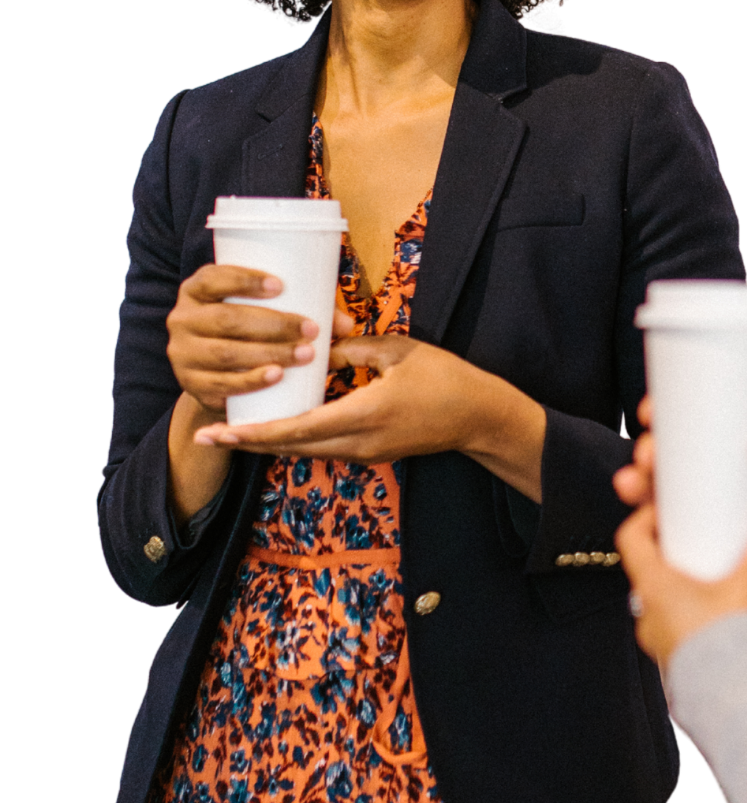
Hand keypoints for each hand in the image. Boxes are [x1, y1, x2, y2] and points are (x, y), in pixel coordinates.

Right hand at [167, 264, 354, 413]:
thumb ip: (302, 310)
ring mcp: (184, 354)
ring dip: (269, 353)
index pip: (214, 278)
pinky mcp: (193, 386)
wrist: (216, 373)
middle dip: (272, 324)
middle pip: (226, 320)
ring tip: (305, 355)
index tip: (281, 286)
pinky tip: (276, 376)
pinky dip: (251, 381)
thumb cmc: (247, 331)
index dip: (244, 280)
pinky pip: (221, 385)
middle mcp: (182, 319)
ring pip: (226, 353)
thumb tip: (346, 324)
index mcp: (197, 291)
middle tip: (310, 330)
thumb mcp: (264, 312)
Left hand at [192, 333, 519, 469]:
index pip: (297, 428)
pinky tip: (277, 425)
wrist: (480, 418)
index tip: (220, 429)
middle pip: (292, 448)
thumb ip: (351, 350)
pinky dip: (295, 437)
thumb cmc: (446, 380)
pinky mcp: (371, 452)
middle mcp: (359, 443)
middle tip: (209, 433)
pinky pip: (323, 447)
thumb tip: (312, 349)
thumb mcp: (398, 351)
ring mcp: (365, 452)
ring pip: (305, 450)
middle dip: (249, 441)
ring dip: (270, 441)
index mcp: (363, 416)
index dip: (254, 431)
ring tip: (234, 429)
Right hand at [612, 398, 746, 512]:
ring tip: (634, 488)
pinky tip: (644, 520)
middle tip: (646, 460)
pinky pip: (683, 513)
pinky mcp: (724, 518)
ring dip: (644, 483)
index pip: (697, 404)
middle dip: (648, 450)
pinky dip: (659, 517)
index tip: (648, 413)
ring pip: (673, 480)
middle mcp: (730, 451)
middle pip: (676, 444)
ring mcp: (725, 486)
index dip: (665, 406)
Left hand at [615, 474, 746, 668]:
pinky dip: (705, 618)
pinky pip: (687, 632)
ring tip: (728, 578)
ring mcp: (664, 645)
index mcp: (654, 589)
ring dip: (694, 588)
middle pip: (653, 571)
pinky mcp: (683, 666)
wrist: (736, 709)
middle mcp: (650, 617)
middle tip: (705, 539)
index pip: (631, 538)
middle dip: (680, 553)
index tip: (670, 507)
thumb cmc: (732, 650)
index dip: (646, 516)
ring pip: (671, 604)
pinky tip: (735, 616)